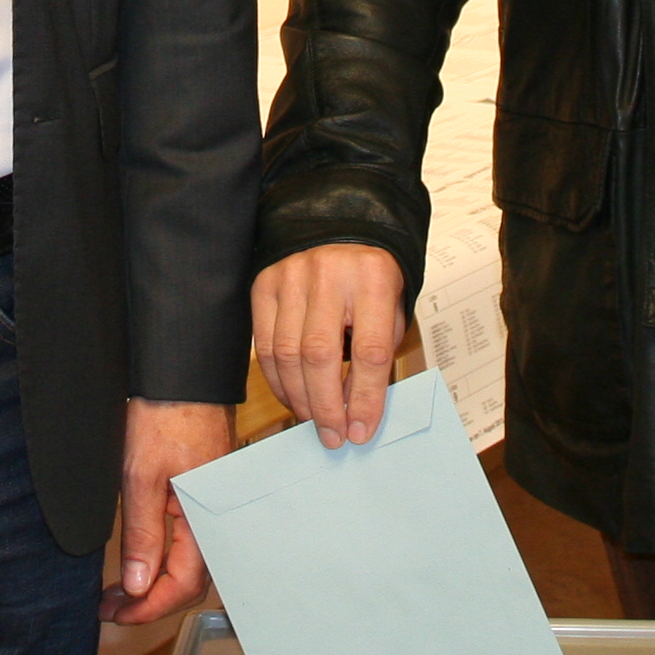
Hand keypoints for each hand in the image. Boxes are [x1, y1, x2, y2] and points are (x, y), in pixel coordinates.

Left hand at [106, 399, 231, 624]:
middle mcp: (215, 519)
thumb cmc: (165, 415)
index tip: (117, 615)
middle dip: (150, 601)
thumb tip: (138, 586)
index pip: (184, 585)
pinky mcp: (203, 496)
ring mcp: (210, 508)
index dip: (150, 608)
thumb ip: (142, 535)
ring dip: (155, 582)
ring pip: (189, 563)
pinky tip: (141, 559)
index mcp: (205, 518)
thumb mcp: (141, 477)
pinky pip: (189, 541)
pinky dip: (163, 558)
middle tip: (110, 608)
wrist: (183, 375)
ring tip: (118, 591)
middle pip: (190, 581)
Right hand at [251, 242, 404, 449]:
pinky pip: (266, 344)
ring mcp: (291, 276)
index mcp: (373, 278)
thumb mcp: (391, 304)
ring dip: (300, 398)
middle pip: (321, 355)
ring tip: (313, 421)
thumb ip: (376, 351)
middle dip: (326, 406)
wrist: (337, 218)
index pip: (370, 350)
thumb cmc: (369, 272)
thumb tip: (356, 408)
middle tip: (333, 436)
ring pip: (289, 354)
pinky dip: (278, 380)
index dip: (366, 398)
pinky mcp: (264, 283)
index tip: (362, 430)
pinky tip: (292, 396)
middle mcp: (330, 274)